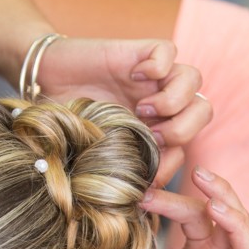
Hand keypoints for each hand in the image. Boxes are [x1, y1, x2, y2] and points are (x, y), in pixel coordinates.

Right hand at [36, 37, 211, 185]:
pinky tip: (132, 76)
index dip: (174, 162)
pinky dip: (157, 65)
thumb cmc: (69, 119)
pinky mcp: (141, 52)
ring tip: (141, 108)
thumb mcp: (98, 152)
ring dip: (173, 100)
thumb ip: (123, 171)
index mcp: (157, 128)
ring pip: (194, 79)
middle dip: (182, 129)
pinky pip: (169, 51)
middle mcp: (161, 102)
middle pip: (204, 110)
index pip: (189, 144)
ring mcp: (154, 76)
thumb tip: (145, 197)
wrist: (45, 78)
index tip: (148, 172)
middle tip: (150, 135)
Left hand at [135, 168, 248, 248]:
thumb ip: (138, 237)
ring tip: (215, 209)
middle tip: (200, 173)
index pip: (200, 212)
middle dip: (223, 192)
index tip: (146, 189)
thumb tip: (115, 200)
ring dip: (237, 225)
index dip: (177, 196)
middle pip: (238, 219)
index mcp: (201, 247)